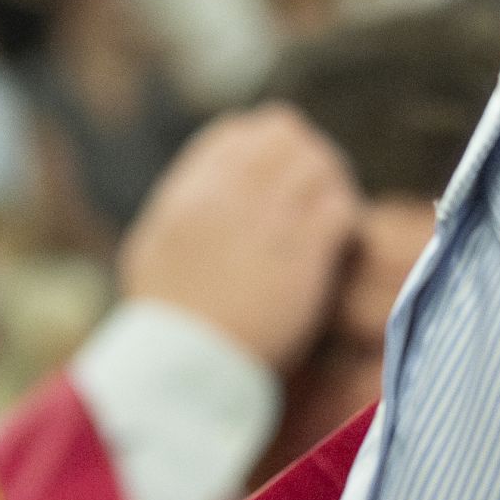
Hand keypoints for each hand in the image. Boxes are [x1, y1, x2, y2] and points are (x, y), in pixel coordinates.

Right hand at [118, 105, 361, 371]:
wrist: (185, 368)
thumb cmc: (166, 322)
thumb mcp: (154, 248)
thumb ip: (182, 208)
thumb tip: (201, 189)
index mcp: (189, 191)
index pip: (238, 131)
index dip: (265, 144)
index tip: (278, 172)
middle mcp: (228, 194)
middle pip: (284, 133)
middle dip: (305, 154)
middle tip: (316, 187)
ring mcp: (267, 220)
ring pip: (318, 162)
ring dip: (332, 181)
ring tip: (332, 212)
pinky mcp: (302, 253)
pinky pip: (340, 207)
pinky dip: (346, 216)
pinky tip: (341, 240)